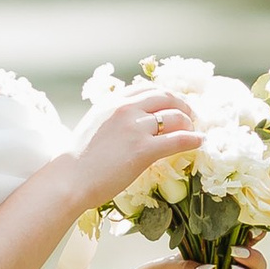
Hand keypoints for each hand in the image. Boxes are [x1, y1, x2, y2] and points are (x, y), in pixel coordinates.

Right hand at [69, 82, 197, 213]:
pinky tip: (199, 142)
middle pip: (165, 97)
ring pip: (175, 117)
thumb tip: (131, 119)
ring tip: (193, 130)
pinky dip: (192, 139)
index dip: (165, 95)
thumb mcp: (94, 124)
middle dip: (182, 105)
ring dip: (189, 123)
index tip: (173, 102)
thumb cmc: (78, 159)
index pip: (147, 89)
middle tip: (190, 114)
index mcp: (113, 101)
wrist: (70, 179)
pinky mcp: (144, 150)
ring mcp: (136, 128)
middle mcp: (125, 109)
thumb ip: (113, 117)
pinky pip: (178, 139)